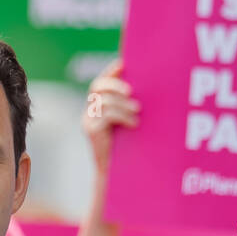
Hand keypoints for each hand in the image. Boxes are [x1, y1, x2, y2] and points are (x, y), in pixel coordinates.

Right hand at [82, 57, 138, 175]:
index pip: (100, 81)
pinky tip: (134, 124)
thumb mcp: (129, 121)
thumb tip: (148, 86)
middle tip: (131, 91)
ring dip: (123, 105)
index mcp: (98, 105)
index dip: (110, 72)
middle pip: (97, 87)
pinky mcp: (90, 130)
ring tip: (137, 111)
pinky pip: (106, 115)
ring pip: (104, 101)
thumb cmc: (128, 145)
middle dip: (115, 85)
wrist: (116, 171)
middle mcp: (89, 110)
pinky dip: (122, 116)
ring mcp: (88, 120)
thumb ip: (131, 105)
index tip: (124, 64)